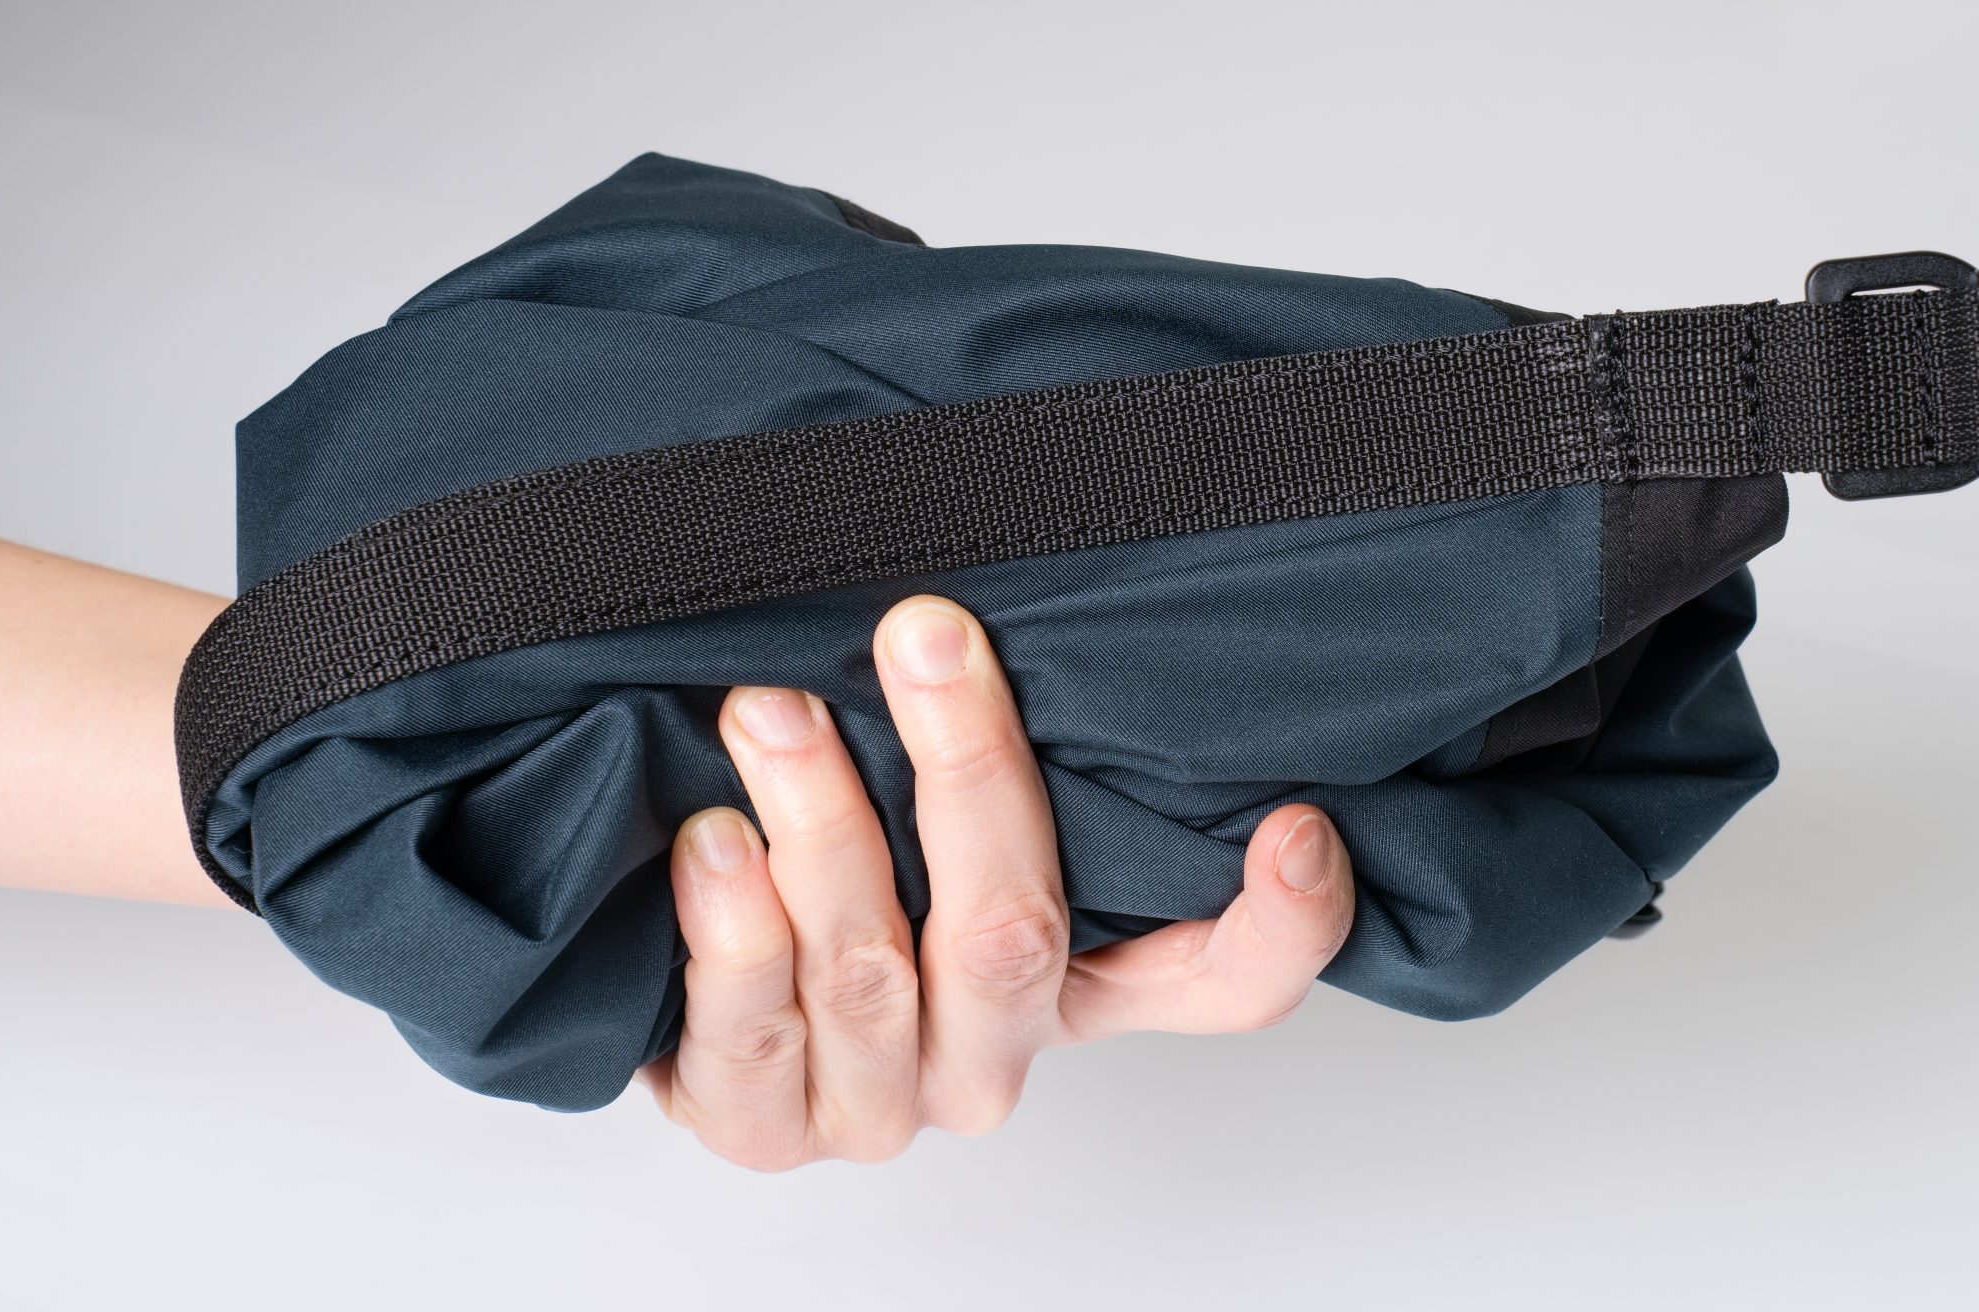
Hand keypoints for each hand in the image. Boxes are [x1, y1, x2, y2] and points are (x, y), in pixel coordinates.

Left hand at [638, 594, 1355, 1169]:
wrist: (681, 976)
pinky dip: (732, 927)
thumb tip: (1011, 594)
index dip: (1285, 925)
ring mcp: (879, 1102)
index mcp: (1077, 986)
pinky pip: (752, 1030)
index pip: (1227, 986)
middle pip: (1012, 934)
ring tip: (770, 712)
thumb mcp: (945, 809)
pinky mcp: (761, 1124)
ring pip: (868, 967)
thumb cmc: (840, 868)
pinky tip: (714, 840)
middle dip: (965, 769)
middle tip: (920, 638)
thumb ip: (1022, 749)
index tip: (1298, 825)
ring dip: (819, 823)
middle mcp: (993, 1056)